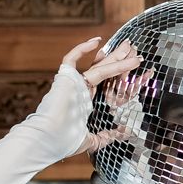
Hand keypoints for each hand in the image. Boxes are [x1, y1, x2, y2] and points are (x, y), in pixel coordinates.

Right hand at [57, 37, 140, 155]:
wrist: (48, 139)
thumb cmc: (64, 142)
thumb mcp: (92, 140)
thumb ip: (107, 136)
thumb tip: (126, 132)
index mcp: (86, 102)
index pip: (106, 83)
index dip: (120, 73)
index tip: (134, 66)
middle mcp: (81, 90)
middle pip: (105, 70)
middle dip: (120, 58)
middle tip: (134, 48)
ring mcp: (73, 83)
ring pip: (97, 65)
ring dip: (115, 56)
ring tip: (131, 47)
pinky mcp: (64, 79)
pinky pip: (71, 59)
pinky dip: (82, 49)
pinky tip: (97, 41)